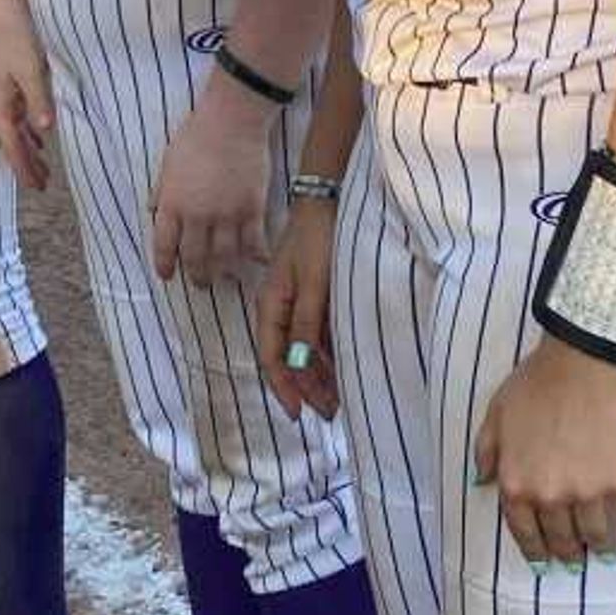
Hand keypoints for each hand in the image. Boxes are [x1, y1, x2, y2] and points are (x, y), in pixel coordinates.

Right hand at [0, 0, 58, 194]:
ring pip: (16, 131)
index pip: (11, 145)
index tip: (35, 185)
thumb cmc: (18, 37)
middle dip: (25, 164)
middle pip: (12, 142)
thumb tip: (45, 129)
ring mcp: (3, 94)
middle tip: (41, 185)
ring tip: (43, 169)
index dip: (23, 167)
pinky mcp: (11, 84)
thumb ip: (38, 100)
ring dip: (29, 150)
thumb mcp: (30, 70)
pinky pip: (20, 117)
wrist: (7, 8)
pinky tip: (40, 138)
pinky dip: (30, 131)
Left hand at [147, 84, 275, 286]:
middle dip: (197, 276)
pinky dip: (256, 255)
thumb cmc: (196, 136)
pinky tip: (258, 262)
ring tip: (226, 277)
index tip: (167, 275)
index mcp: (172, 204)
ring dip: (225, 272)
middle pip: (195, 258)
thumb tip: (153, 212)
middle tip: (200, 283)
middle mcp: (197, 216)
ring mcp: (227, 214)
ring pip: (225, 257)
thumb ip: (161, 192)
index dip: (164, 265)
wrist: (232, 121)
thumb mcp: (167, 163)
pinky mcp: (252, 208)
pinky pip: (254, 242)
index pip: (164, 245)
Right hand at [255, 196, 338, 419]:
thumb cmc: (318, 239)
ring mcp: (298, 302)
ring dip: (319, 374)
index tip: (299, 413)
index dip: (285, 387)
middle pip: (289, 358)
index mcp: (271, 305)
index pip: (273, 357)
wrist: (328, 201)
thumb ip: (306, 324)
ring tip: (338, 399)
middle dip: (306, 387)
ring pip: (305, 349)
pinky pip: (318, 334)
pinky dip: (329, 354)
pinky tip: (344, 369)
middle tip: (328, 413)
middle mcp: (280, 308)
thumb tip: (298, 365)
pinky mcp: (315, 296)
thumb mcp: (314, 284)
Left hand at [472, 341, 615, 566]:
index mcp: (516, 484)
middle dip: (568, 554)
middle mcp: (549, 497)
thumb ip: (486, 453)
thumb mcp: (495, 415)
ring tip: (606, 552)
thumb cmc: (536, 384)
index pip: (524, 533)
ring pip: (595, 535)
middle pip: (562, 539)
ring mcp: (588, 492)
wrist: (582, 363)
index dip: (535, 551)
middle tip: (576, 560)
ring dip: (601, 548)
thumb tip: (481, 483)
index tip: (544, 562)